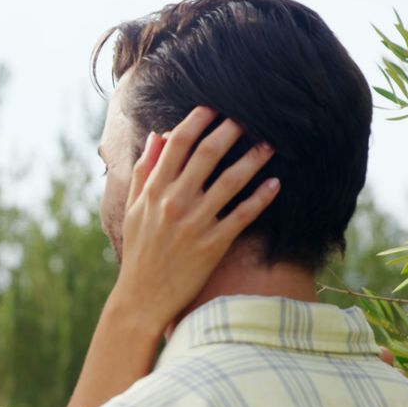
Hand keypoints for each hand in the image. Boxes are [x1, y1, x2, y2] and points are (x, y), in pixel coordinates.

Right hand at [111, 106, 278, 337]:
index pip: (177, 144)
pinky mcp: (212, 245)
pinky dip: (260, 197)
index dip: (197, 121)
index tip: (213, 107)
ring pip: (230, 182)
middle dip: (230, 131)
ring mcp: (194, 224)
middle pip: (207, 155)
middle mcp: (173, 203)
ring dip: (253, 159)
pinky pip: (242, 215)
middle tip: (249, 117)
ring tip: (269, 144)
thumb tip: (157, 136)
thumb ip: (144, 172)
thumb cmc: (139, 252)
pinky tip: (275, 184)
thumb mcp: (132, 209)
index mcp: (153, 191)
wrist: (142, 298)